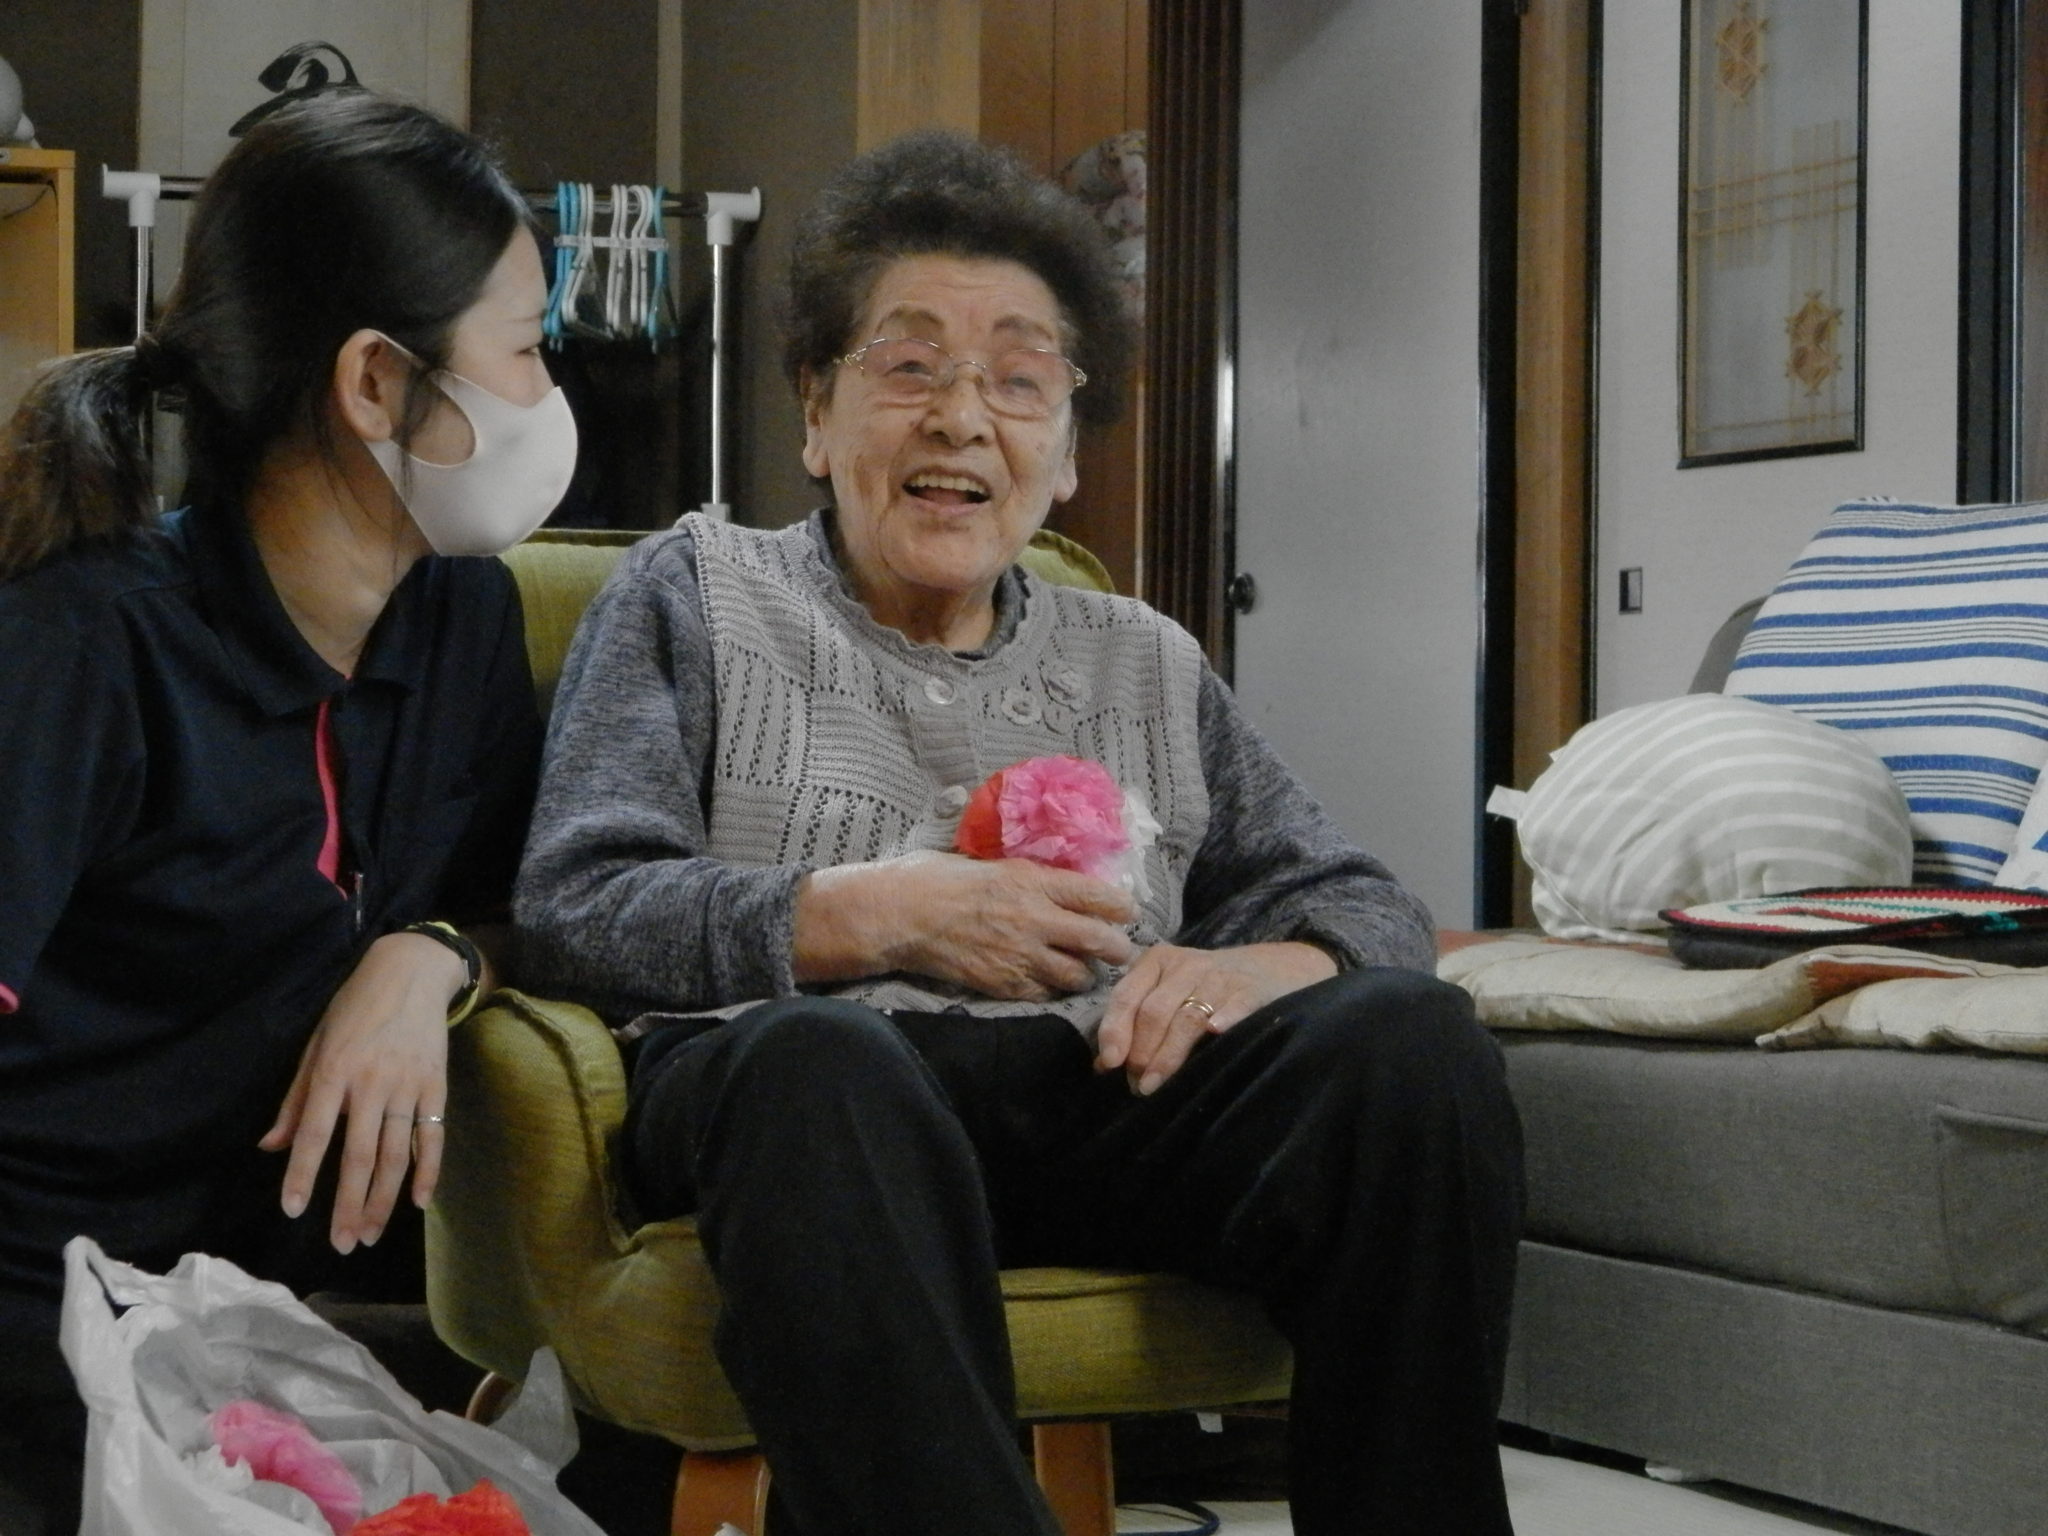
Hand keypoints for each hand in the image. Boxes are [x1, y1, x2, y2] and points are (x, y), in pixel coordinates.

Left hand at [259, 930, 463, 1252]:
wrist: (411, 972)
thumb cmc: (354, 1009)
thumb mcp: (316, 1045)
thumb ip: (297, 1099)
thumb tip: (272, 1146)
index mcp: (334, 1072)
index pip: (315, 1134)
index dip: (303, 1174)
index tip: (294, 1211)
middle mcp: (371, 1084)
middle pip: (359, 1156)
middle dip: (349, 1204)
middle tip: (342, 1244)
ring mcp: (407, 1087)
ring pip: (396, 1154)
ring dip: (383, 1200)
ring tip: (369, 1234)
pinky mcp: (436, 1087)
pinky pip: (432, 1136)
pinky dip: (428, 1171)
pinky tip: (420, 1202)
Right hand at [795, 851, 1137, 1000]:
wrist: (898, 915)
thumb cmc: (934, 878)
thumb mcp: (987, 862)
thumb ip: (1024, 874)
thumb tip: (1051, 876)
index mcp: (1032, 881)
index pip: (1097, 895)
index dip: (1121, 906)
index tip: (1128, 911)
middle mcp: (1035, 919)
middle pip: (1100, 941)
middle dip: (1118, 948)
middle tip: (1121, 950)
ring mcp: (1020, 956)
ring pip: (1077, 975)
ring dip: (1086, 974)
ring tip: (1083, 970)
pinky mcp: (1003, 984)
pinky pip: (1044, 994)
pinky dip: (1051, 990)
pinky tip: (1047, 982)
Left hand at [1095, 941, 1338, 1094]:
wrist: (1270, 969)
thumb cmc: (1206, 989)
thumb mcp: (1168, 994)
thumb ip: (1135, 1022)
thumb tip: (1102, 1065)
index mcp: (1157, 962)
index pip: (1126, 996)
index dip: (1115, 1031)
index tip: (1110, 1064)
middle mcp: (1185, 965)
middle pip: (1153, 1012)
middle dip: (1141, 1052)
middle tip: (1137, 1085)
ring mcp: (1219, 977)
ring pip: (1186, 1018)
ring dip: (1169, 1055)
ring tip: (1156, 1084)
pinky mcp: (1250, 991)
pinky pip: (1233, 1007)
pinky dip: (1223, 1021)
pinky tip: (1215, 1036)